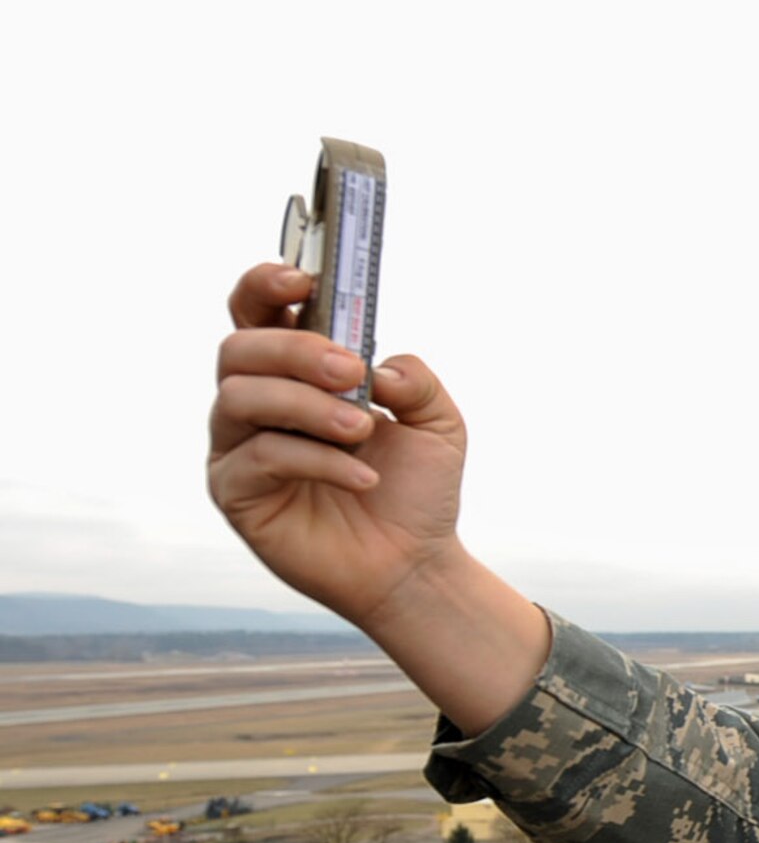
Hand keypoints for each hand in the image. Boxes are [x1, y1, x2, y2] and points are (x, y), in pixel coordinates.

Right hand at [208, 263, 467, 631]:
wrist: (414, 563)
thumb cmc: (416, 489)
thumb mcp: (438, 422)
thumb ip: (416, 378)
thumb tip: (377, 366)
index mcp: (297, 373)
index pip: (258, 312)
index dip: (265, 286)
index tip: (301, 280)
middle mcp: (257, 403)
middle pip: (239, 348)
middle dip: (295, 351)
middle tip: (350, 371)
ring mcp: (238, 447)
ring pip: (240, 399)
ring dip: (307, 406)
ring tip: (363, 429)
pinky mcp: (236, 494)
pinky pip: (259, 458)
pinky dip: (317, 460)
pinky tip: (363, 478)